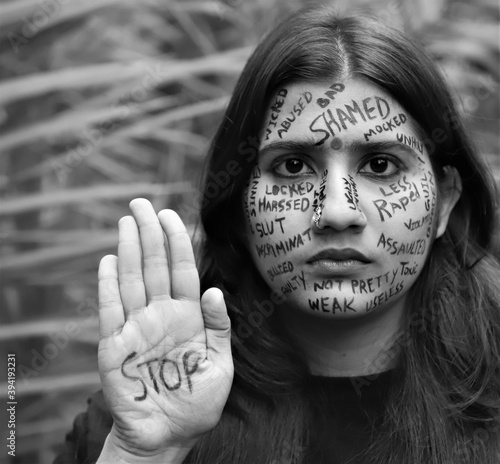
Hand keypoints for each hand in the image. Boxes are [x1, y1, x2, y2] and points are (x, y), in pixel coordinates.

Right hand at [97, 199, 232, 460]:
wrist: (168, 434)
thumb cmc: (197, 401)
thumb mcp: (220, 366)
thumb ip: (219, 328)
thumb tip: (215, 292)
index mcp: (189, 317)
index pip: (182, 271)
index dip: (177, 243)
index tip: (172, 216)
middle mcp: (161, 315)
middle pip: (154, 267)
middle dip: (150, 234)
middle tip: (142, 204)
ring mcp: (137, 327)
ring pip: (132, 280)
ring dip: (129, 250)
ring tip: (127, 221)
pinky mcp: (114, 346)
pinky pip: (110, 310)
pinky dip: (108, 285)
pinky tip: (109, 260)